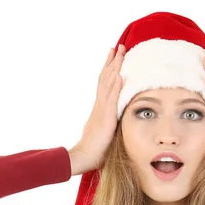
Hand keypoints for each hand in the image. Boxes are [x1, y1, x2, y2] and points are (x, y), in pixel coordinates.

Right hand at [72, 44, 124, 174]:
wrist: (83, 157)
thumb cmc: (94, 150)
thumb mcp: (105, 133)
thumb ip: (111, 125)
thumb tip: (119, 123)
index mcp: (100, 108)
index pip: (105, 84)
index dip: (109, 69)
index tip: (115, 56)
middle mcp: (100, 105)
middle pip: (106, 78)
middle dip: (113, 61)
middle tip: (119, 46)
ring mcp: (102, 110)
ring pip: (108, 84)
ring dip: (115, 67)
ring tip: (121, 53)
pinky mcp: (105, 118)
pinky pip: (111, 100)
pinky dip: (115, 87)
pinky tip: (120, 76)